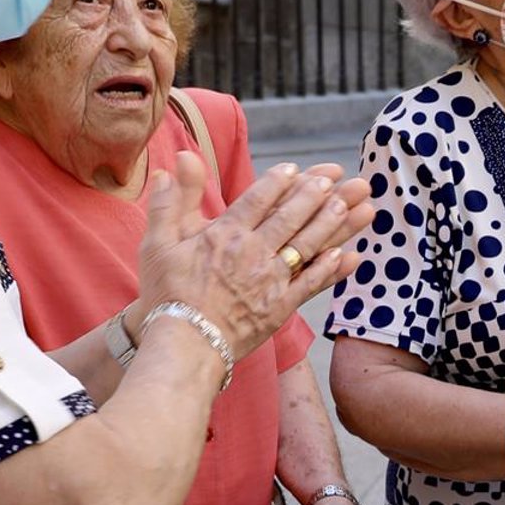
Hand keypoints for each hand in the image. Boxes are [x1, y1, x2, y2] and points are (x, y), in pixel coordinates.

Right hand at [136, 155, 373, 359]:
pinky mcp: (280, 308)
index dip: (277, 182)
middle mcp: (253, 252)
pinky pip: (311, 283)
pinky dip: (330, 268)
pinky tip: (346, 255)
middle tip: (331, 180)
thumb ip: (170, 201)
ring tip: (346, 206)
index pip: (257, 199)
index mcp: (225, 235)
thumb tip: (176, 161)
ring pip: (306, 245)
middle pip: (289, 217)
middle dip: (312, 195)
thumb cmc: (167, 295)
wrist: (184, 344)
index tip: (294, 168)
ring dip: (329, 224)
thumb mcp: (158, 243)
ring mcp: (271, 280)